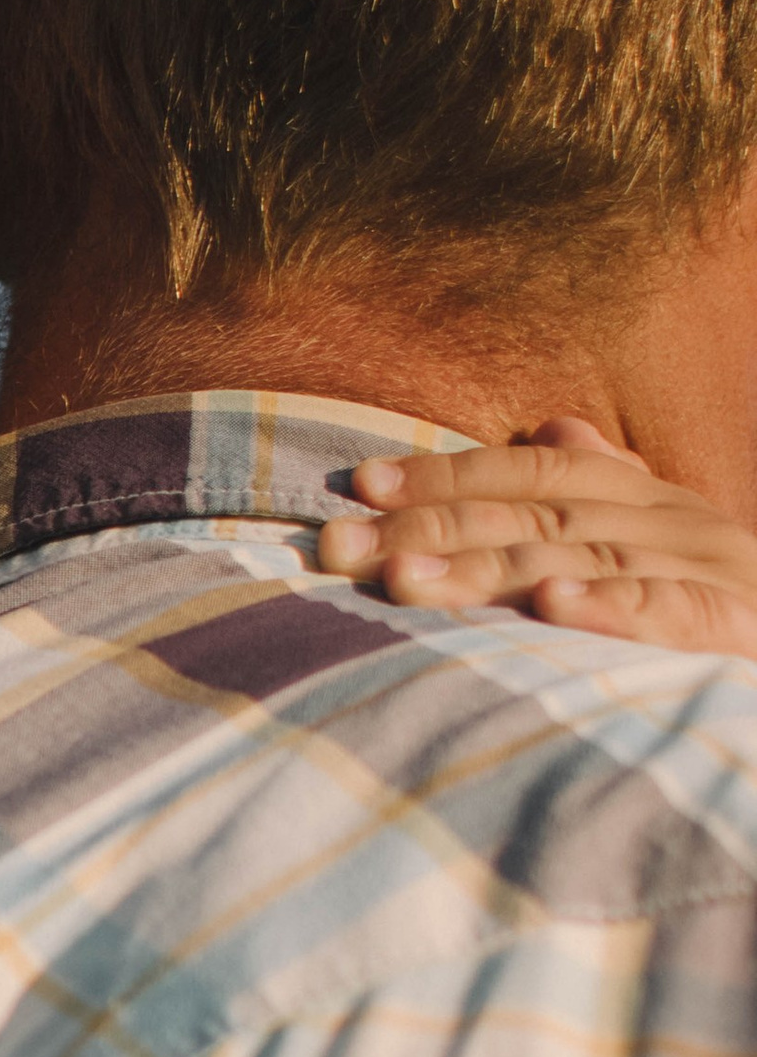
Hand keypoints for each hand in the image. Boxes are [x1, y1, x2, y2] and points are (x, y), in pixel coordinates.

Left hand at [314, 417, 756, 661]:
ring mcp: (708, 573)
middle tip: (339, 546)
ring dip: (486, 572)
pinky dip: (609, 609)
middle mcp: (673, 524)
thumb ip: (609, 486)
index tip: (358, 487)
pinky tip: (550, 608)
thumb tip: (554, 427)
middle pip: (534, 515)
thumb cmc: (734, 610)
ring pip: (578, 562)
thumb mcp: (669, 543)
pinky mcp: (738, 629)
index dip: (444, 475)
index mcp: (649, 500)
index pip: (532, 472)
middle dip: (429, 527)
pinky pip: (669, 615)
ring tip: (404, 579)